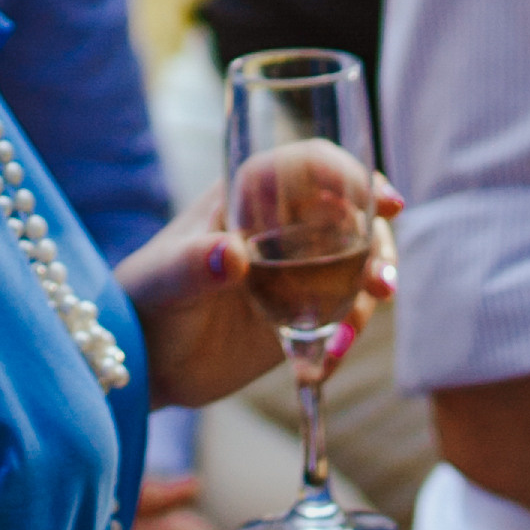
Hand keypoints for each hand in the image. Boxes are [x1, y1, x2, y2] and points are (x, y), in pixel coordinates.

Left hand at [116, 180, 399, 412]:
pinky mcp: (305, 311)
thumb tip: (230, 255)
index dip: (354, 175)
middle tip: (381, 282)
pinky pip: (346, 311)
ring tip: (354, 326)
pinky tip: (325, 363)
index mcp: (249, 195)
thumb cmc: (144, 301)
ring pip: (359, 261)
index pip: (313, 166)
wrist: (144, 361)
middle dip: (377, 242)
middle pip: (352, 212)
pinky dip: (348, 332)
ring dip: (371, 287)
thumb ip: (194, 264)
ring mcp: (298, 269)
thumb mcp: (164, 279)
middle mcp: (282, 225)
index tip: (385, 203)